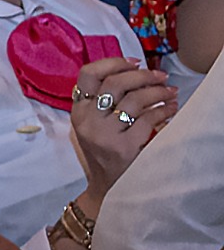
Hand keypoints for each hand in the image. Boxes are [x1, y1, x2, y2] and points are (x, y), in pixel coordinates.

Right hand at [70, 57, 176, 199]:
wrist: (107, 186)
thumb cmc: (104, 150)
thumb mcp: (93, 124)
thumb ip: (103, 100)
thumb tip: (136, 71)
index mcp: (78, 111)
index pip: (88, 74)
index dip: (113, 63)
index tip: (135, 63)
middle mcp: (87, 120)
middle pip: (116, 83)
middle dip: (144, 76)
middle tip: (160, 77)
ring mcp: (104, 134)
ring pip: (135, 100)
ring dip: (159, 92)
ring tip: (170, 93)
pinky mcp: (123, 147)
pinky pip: (148, 119)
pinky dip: (164, 111)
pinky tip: (171, 110)